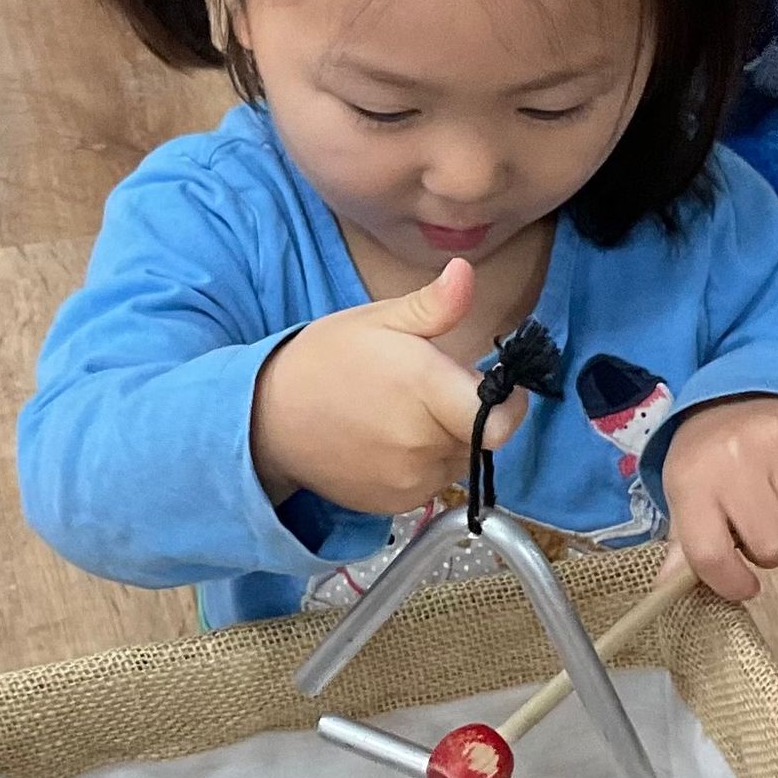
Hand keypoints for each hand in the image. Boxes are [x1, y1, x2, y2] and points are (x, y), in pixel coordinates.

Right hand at [251, 259, 528, 514]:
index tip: (496, 385)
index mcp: (425, 391)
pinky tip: (390, 441)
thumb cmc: (325, 362)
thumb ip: (433, 305)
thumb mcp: (378, 321)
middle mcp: (422, 443)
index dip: (509, 404)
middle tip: (432, 392)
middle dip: (470, 415)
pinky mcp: (395, 504)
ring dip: (448, 441)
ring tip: (406, 415)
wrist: (268, 420)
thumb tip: (465, 273)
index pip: (500, 422)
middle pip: (482, 439)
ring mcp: (409, 479)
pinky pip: (432, 484)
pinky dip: (423, 464)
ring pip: (458, 462)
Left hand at [657, 396, 777, 601]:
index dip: (730, 583)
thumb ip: (685, 543)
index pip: (710, 553)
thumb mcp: (686, 494)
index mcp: (692, 480)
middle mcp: (735, 458)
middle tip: (760, 526)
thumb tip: (669, 588)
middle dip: (769, 549)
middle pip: (772, 546)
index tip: (743, 586)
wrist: (744, 393)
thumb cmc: (710, 457)